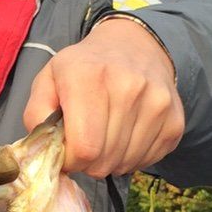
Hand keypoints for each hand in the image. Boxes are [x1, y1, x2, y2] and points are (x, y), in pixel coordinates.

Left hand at [23, 17, 184, 176]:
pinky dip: (133, 157)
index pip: (84, 148)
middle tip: (87, 142)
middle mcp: (128, 87)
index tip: (68, 150)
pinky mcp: (175, 120)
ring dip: (111, 160)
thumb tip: (47, 150)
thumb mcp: (49, 80)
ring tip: (107, 136)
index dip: (71, 160)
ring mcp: (157, 103)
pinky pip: (149, 161)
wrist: (134, 47)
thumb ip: (36, 114)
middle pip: (104, 161)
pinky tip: (127, 135)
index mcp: (89, 76)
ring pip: (126, 164)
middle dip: (89, 162)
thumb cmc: (84, 69)